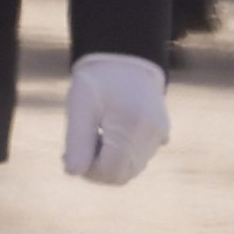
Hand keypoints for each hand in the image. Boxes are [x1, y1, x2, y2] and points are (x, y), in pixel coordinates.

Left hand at [60, 51, 168, 186]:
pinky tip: (110, 134)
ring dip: (109, 163)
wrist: (126, 58)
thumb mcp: (79, 107)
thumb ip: (76, 141)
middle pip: (121, 176)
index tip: (70, 153)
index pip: (108, 172)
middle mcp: (152, 134)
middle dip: (97, 169)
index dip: (87, 170)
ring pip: (131, 170)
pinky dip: (122, 156)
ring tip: (96, 135)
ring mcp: (160, 135)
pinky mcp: (163, 135)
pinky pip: (140, 159)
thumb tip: (73, 173)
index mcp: (130, 125)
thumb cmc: (97, 81)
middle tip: (80, 145)